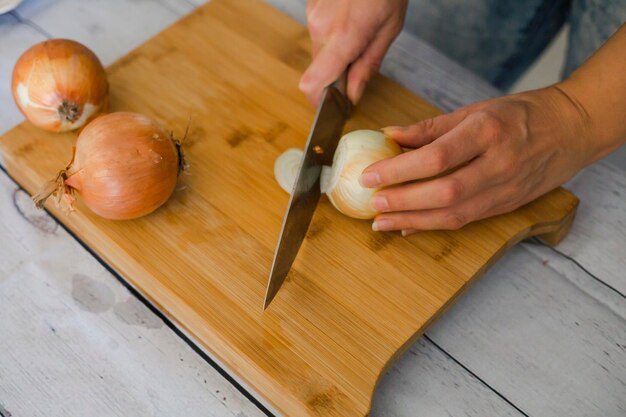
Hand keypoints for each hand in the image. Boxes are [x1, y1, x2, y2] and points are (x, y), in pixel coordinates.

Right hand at [300, 0, 407, 105]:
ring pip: (320, 50)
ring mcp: (312, 14)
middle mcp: (320, 27)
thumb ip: (367, 66)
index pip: (313, 83)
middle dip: (337, 73)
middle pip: (319, 69)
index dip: (318, 102)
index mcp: (343, 38)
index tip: (331, 106)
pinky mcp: (311, 5)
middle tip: (361, 59)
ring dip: (336, 51)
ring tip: (360, 30)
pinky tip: (351, 17)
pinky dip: (333, 33)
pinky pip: (319, 31)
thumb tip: (353, 95)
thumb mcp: (389, 29)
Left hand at [360, 87, 592, 233]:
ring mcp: (506, 189)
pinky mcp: (507, 206)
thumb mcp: (475, 110)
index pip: (437, 157)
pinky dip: (433, 225)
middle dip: (403, 201)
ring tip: (381, 222)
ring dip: (413, 221)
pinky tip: (408, 226)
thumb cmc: (520, 114)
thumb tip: (389, 135)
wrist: (572, 129)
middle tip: (372, 203)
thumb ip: (430, 128)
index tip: (369, 174)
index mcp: (488, 131)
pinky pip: (465, 221)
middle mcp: (499, 164)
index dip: (399, 170)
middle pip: (444, 192)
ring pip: (454, 214)